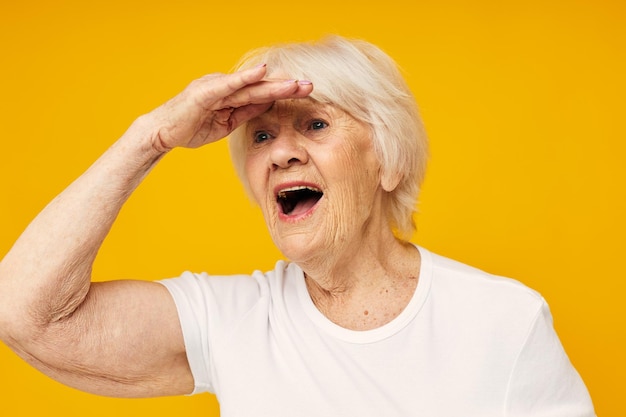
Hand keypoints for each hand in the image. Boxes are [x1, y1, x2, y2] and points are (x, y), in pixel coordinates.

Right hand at [144, 64, 312, 151]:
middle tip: (310, 85)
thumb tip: (268, 105)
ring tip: (295, 82)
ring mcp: (215, 87)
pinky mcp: (204, 92)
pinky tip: (262, 72)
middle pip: (261, 87)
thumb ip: (246, 112)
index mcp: (230, 94)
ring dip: (274, 84)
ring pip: (250, 86)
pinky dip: (245, 78)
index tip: (306, 93)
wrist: (162, 133)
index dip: (284, 93)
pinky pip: (228, 85)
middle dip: (286, 87)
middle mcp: (225, 86)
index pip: (262, 93)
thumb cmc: (191, 128)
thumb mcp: (226, 123)